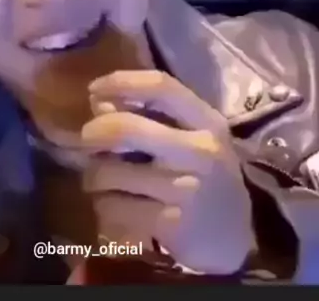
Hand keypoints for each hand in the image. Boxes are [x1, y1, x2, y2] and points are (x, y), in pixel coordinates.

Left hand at [82, 70, 255, 274]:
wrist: (234, 240)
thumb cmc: (204, 177)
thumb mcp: (189, 138)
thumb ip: (149, 115)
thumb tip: (99, 102)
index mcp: (207, 121)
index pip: (160, 85)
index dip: (120, 82)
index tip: (94, 89)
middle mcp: (201, 150)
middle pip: (125, 128)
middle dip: (94, 132)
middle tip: (87, 140)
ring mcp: (187, 188)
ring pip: (110, 172)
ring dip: (95, 176)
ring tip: (104, 181)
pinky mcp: (171, 223)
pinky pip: (113, 206)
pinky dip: (105, 206)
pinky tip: (117, 207)